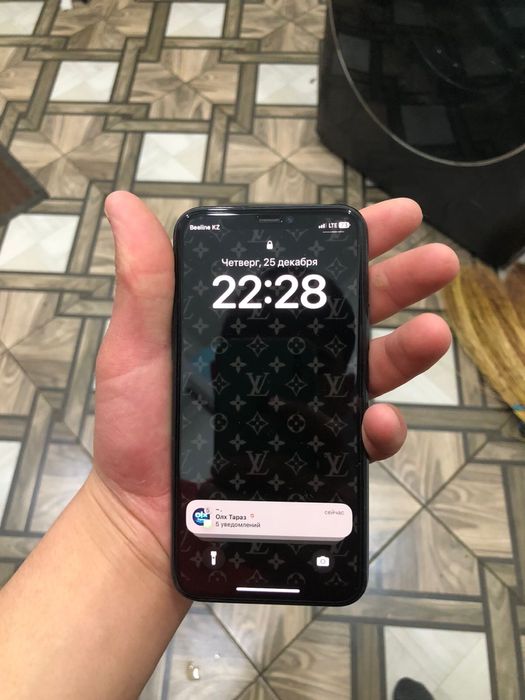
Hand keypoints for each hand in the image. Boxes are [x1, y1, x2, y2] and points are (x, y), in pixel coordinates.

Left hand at [90, 192, 458, 575]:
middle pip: (354, 312)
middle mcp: (288, 359)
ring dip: (409, 350)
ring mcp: (308, 406)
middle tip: (437, 263)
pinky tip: (378, 422)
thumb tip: (124, 205)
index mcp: (251, 326)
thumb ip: (145, 283)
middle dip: (401, 283)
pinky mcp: (318, 454)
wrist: (146, 516)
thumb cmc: (138, 429)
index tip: (398, 219)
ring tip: (434, 334)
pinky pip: (362, 438)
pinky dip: (381, 428)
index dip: (355, 242)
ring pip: (373, 369)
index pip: (308, 274)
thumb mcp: (137, 347)